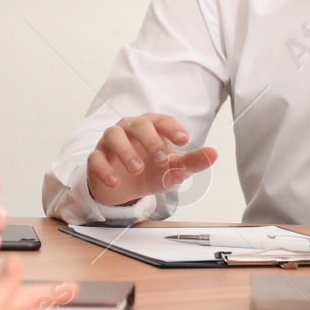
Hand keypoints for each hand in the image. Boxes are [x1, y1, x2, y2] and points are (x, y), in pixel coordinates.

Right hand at [85, 113, 217, 206]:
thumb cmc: (151, 171)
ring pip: (113, 136)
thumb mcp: (173, 169)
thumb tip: (214, 154)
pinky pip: (95, 158)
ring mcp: (110, 142)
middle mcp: (129, 128)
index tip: (185, 140)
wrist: (124, 189)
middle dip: (151, 139)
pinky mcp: (96, 158)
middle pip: (138, 124)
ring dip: (125, 151)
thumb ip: (193, 162)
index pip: (162, 120)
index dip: (173, 128)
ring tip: (137, 168)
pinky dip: (104, 169)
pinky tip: (115, 182)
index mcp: (151, 126)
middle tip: (161, 158)